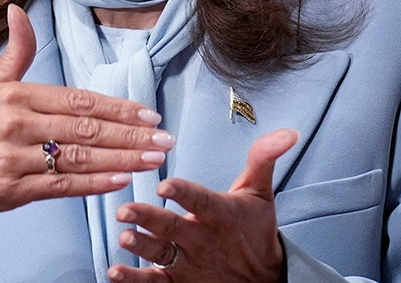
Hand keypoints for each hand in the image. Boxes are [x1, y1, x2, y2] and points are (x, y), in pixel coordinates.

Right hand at [0, 4, 173, 227]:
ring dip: (122, 160)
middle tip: (165, 138)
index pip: (78, 101)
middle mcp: (17, 125)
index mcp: (16, 96)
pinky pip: (63, 187)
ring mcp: (15, 160)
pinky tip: (122, 181)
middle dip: (131, 134)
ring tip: (154, 159)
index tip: (149, 113)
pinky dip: (95, 185)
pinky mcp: (13, 191)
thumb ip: (16, 51)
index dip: (117, 107)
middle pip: (86, 130)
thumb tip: (18, 10)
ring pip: (80, 159)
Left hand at [107, 128, 298, 281]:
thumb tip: (285, 132)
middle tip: (126, 210)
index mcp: (220, 215)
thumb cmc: (255, 231)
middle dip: (148, 219)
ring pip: (160, 255)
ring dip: (140, 247)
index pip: (201, 201)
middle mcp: (202, 240)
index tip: (165, 184)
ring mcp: (188, 264)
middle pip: (173, 229)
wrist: (263, 281)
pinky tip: (115, 272)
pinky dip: (135, 279)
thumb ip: (263, 159)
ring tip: (123, 238)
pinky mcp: (178, 282)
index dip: (183, 193)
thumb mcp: (260, 193)